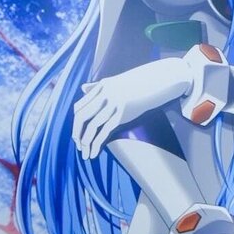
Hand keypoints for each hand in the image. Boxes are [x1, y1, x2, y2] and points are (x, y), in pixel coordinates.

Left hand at [72, 58, 191, 158]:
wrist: (159, 80)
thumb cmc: (138, 82)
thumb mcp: (116, 82)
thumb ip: (98, 86)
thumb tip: (82, 89)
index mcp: (102, 86)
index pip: (79, 106)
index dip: (75, 122)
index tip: (76, 133)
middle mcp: (105, 94)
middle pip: (82, 116)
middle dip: (77, 133)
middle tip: (77, 145)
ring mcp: (114, 103)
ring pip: (92, 126)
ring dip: (85, 142)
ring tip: (84, 153)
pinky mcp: (124, 113)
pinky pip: (105, 131)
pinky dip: (97, 143)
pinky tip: (94, 152)